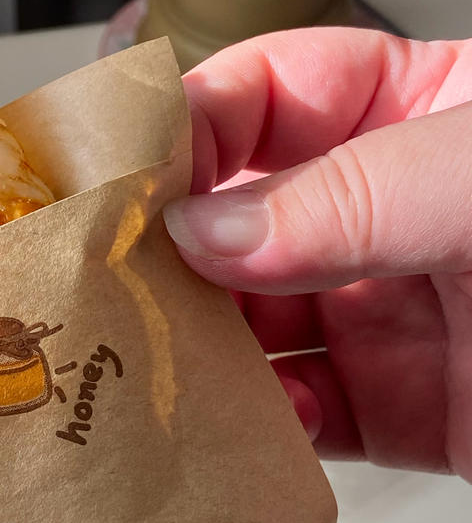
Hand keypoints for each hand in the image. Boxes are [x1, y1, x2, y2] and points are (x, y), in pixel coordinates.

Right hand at [164, 28, 471, 480]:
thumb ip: (347, 195)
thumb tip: (204, 225)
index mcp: (417, 115)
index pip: (270, 95)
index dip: (191, 123)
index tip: (124, 169)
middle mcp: (390, 213)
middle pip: (241, 217)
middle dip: (170, 248)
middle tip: (105, 278)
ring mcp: (389, 313)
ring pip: (254, 323)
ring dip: (198, 345)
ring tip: (146, 361)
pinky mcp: (399, 412)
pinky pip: (297, 415)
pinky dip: (251, 427)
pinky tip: (223, 426)